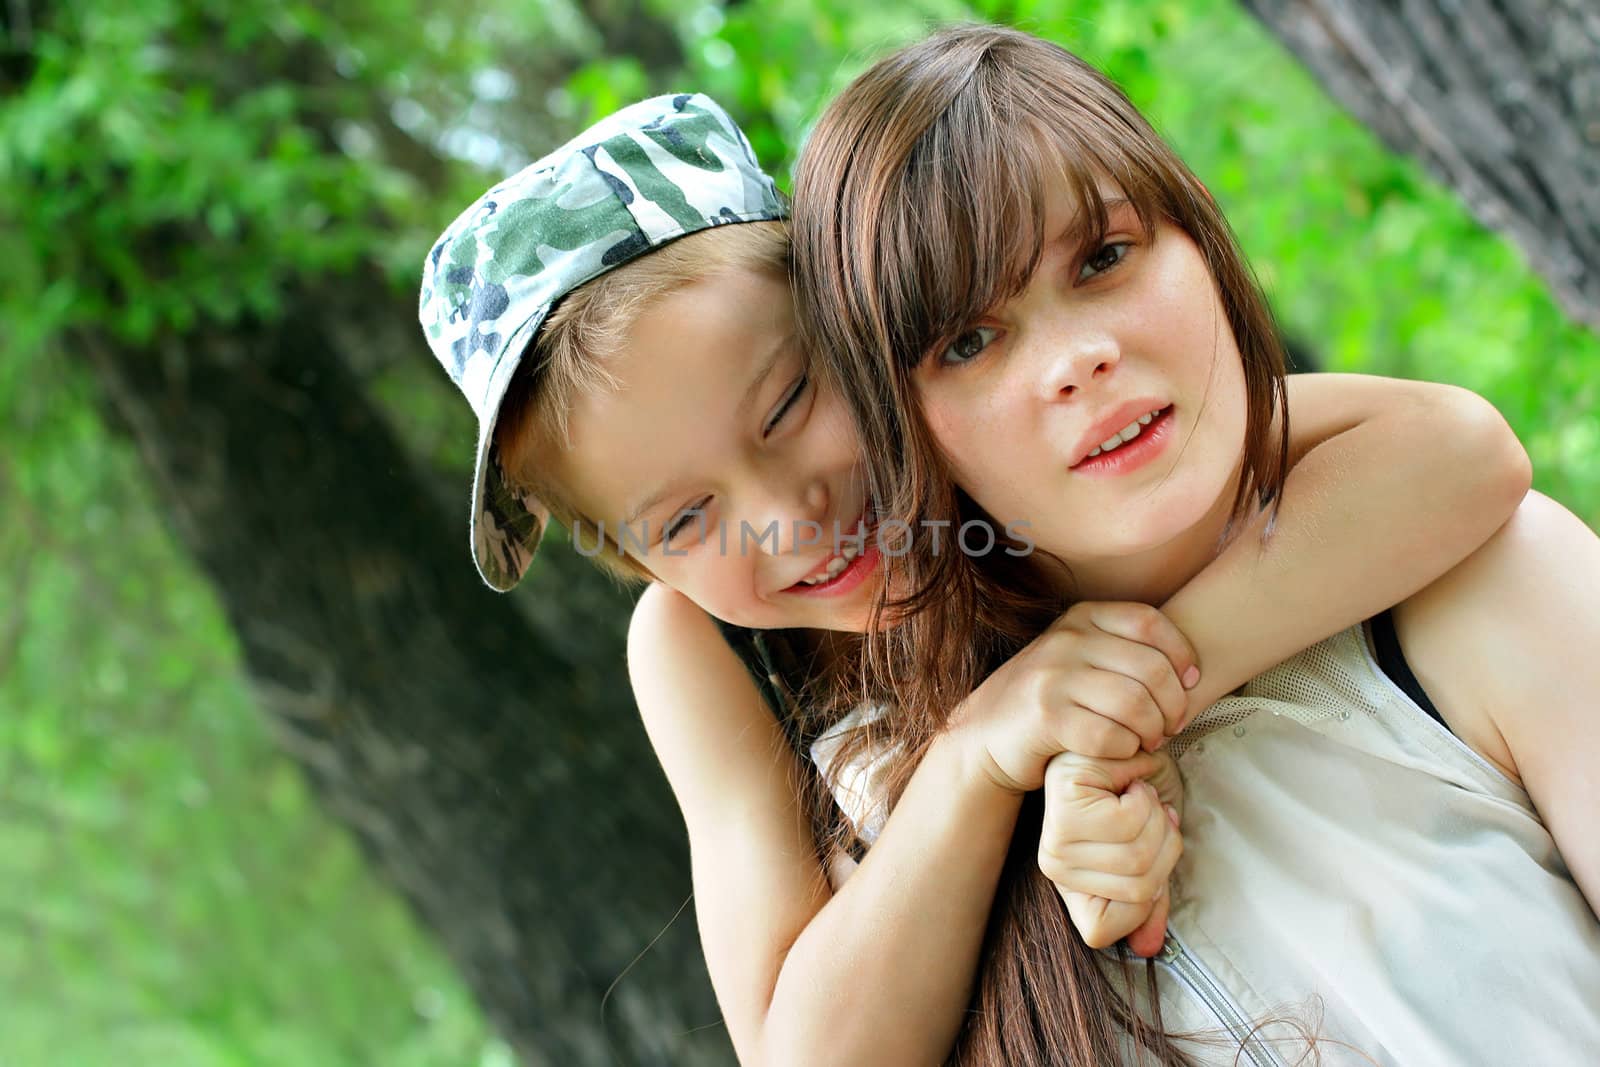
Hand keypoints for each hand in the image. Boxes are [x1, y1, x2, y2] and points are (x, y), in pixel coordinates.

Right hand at [957, 601, 1199, 794]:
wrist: (986, 733)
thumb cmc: (1051, 699)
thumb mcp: (1080, 657)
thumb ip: (1122, 649)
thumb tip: (1189, 670)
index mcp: (1081, 617)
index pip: (1149, 622)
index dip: (1180, 653)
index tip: (1189, 681)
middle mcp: (1066, 640)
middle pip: (1150, 668)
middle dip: (1174, 704)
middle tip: (1173, 725)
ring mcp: (1053, 677)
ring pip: (1135, 703)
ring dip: (1153, 730)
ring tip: (1150, 740)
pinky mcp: (1046, 717)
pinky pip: (1110, 735)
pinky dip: (1126, 749)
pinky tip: (1121, 751)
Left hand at [1037, 749, 1184, 955]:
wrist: (1122, 742)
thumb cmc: (1135, 794)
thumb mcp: (1153, 851)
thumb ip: (1152, 899)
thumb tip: (1148, 949)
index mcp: (1072, 886)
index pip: (1100, 932)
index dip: (1144, 896)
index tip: (1151, 853)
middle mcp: (1054, 867)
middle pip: (1136, 890)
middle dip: (1163, 848)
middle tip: (1151, 817)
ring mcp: (1054, 838)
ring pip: (1135, 856)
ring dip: (1157, 820)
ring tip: (1139, 798)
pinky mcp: (1065, 806)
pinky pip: (1128, 822)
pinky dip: (1145, 799)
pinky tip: (1129, 783)